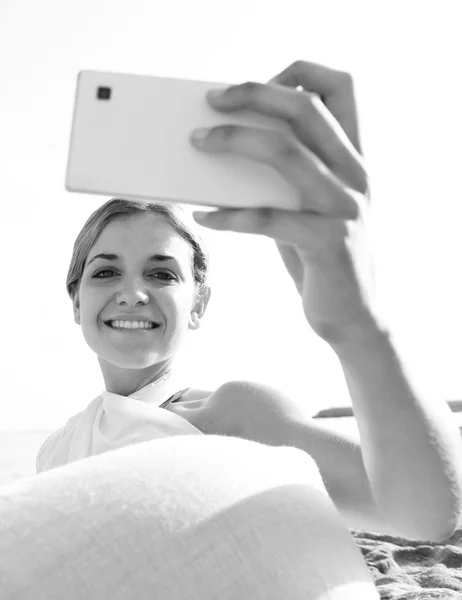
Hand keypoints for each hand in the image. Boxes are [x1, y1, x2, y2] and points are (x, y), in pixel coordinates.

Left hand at [190, 60, 379, 346]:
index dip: (301, 75)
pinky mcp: (329, 243)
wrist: (355, 319)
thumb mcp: (311, 210)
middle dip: (255, 95)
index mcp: (356, 162)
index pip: (343, 91)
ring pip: (286, 153)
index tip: (260, 84)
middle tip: (213, 100)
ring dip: (235, 142)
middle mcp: (357, 177)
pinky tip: (204, 216)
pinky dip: (231, 215)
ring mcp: (345, 209)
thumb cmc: (323, 260)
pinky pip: (270, 219)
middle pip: (306, 111)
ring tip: (198, 144)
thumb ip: (288, 180)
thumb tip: (230, 151)